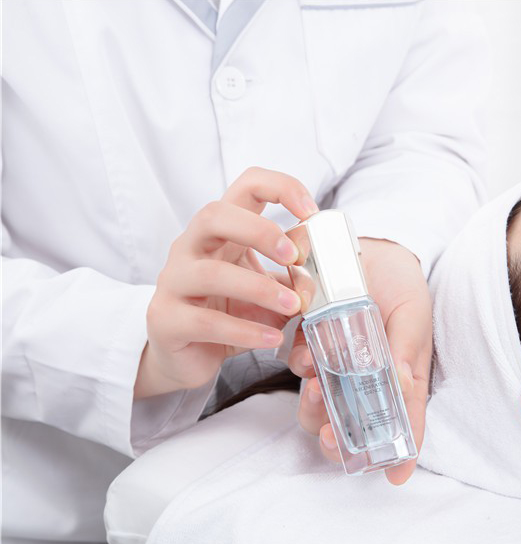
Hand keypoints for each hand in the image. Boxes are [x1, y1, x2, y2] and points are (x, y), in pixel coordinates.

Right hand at [135, 167, 318, 399]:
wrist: (187, 356)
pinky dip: (245, 330)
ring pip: (211, 274)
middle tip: (294, 257)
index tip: (311, 211)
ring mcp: (174, 283)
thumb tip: (330, 274)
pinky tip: (272, 338)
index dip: (280, 188)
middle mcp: (190, 247)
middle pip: (214, 215)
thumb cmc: (229, 312)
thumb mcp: (266, 286)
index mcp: (220, 231)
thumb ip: (293, 276)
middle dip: (259, 231)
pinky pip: (206, 322)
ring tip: (294, 307)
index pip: (245, 186)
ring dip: (260, 289)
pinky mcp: (167, 320)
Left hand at [290, 237, 431, 484]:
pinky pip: (296, 367)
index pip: (397, 426)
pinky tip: (303, 351)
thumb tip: (402, 383)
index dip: (394, 456)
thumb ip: (407, 349)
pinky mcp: (308, 342)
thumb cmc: (402, 285)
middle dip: (336, 437)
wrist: (371, 246)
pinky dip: (297, 366)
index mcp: (397, 379)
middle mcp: (363, 379)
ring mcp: (334, 364)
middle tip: (331, 432)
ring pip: (316, 405)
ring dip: (311, 406)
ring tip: (313, 384)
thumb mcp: (413, 314)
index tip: (393, 476)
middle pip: (347, 426)